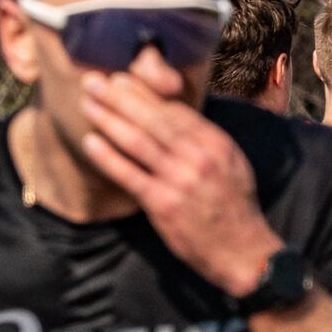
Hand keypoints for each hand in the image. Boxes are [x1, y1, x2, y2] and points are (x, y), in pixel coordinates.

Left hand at [77, 68, 280, 295]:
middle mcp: (200, 158)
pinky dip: (108, 157)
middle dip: (120, 97)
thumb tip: (174, 117)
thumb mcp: (232, 166)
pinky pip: (129, 174)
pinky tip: (90, 142)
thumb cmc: (234, 208)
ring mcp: (181, 180)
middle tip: (93, 80)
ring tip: (86, 104)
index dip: (145, 92)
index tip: (122, 79)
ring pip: (138, 141)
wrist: (244, 252)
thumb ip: (205, 142)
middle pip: (153, 119)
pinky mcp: (164, 203)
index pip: (176, 110)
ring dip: (108, 119)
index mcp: (218, 145)